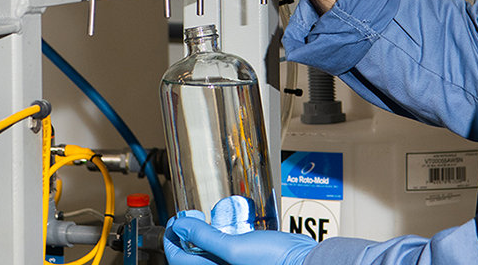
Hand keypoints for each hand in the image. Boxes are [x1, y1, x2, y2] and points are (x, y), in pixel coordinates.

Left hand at [163, 209, 315, 264]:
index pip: (178, 259)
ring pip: (209, 251)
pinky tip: (228, 224)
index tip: (174, 221)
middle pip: (192, 255)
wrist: (306, 261)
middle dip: (186, 235)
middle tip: (187, 217)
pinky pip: (227, 249)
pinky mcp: (247, 259)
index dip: (171, 239)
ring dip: (203, 235)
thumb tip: (181, 226)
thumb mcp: (234, 247)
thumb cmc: (275, 262)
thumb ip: (205, 237)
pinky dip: (222, 236)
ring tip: (204, 219)